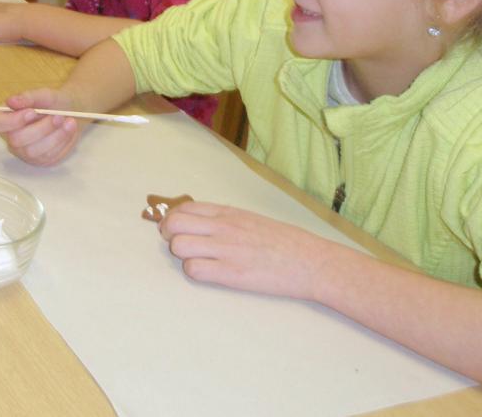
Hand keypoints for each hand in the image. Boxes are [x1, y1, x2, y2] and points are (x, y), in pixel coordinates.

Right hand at [0, 89, 81, 165]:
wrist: (70, 112)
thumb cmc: (52, 102)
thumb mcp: (43, 95)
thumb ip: (28, 97)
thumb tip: (11, 101)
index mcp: (6, 118)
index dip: (12, 121)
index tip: (32, 112)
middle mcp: (12, 138)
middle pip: (16, 140)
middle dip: (41, 128)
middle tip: (58, 116)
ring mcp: (26, 152)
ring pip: (34, 151)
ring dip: (55, 135)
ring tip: (68, 121)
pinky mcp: (41, 160)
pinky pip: (49, 156)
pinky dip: (63, 141)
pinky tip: (69, 129)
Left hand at [159, 202, 335, 300]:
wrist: (310, 261)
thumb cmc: (284, 242)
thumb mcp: (252, 219)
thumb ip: (225, 220)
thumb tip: (199, 224)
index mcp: (229, 213)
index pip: (185, 208)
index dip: (173, 219)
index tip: (176, 230)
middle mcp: (223, 227)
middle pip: (174, 224)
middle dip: (170, 235)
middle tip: (181, 245)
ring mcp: (226, 249)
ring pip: (179, 246)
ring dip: (183, 255)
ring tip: (197, 260)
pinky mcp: (231, 273)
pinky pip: (194, 269)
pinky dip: (195, 272)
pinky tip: (209, 273)